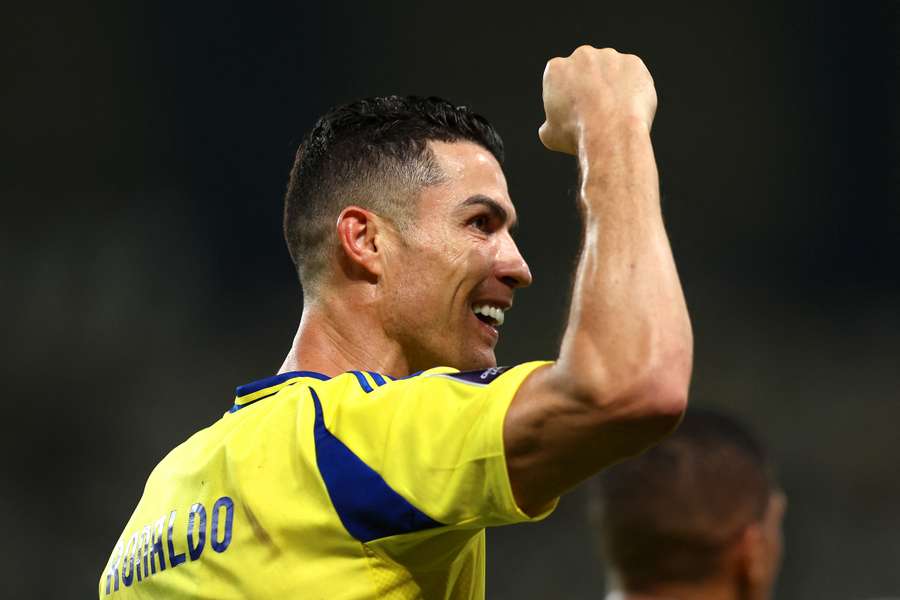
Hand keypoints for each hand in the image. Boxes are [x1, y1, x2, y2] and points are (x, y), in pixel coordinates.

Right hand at [538, 46, 656, 154]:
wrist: (610, 133)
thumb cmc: (578, 134)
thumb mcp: (550, 135)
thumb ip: (549, 124)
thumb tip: (549, 128)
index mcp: (556, 69)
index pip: (560, 78)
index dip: (567, 96)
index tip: (573, 112)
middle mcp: (582, 56)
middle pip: (586, 69)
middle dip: (590, 85)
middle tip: (596, 110)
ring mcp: (610, 57)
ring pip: (611, 71)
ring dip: (612, 86)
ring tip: (615, 112)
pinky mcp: (633, 63)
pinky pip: (633, 75)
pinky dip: (633, 89)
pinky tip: (630, 108)